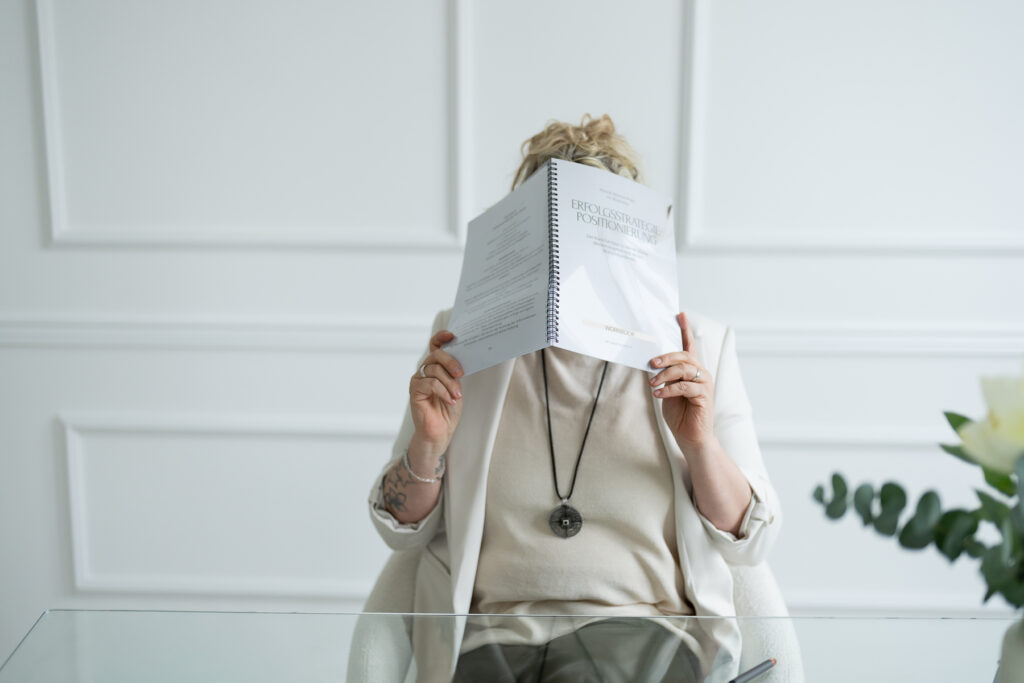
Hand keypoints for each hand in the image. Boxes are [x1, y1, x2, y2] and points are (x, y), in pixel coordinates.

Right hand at [409, 329, 463, 455]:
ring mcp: (418, 380)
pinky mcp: (414, 391)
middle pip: (435, 355)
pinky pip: (430, 384)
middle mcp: (424, 371)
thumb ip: (455, 373)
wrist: (440, 432)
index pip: (434, 345)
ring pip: (434, 370)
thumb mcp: (456, 387)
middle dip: (450, 362)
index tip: (452, 335)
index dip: (441, 337)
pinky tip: (450, 400)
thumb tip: (463, 357)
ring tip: (457, 396)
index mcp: (435, 366)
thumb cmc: (448, 410)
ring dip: (450, 383)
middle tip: (460, 373)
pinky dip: (443, 391)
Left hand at [650, 312, 714, 453]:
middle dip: (666, 356)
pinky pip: (685, 386)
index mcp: (692, 370)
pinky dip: (669, 389)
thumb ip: (664, 376)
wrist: (690, 437)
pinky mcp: (704, 396)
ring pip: (684, 369)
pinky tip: (658, 394)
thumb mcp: (667, 391)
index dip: (685, 330)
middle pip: (684, 356)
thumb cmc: (679, 414)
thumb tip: (651, 363)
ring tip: (653, 383)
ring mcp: (704, 384)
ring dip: (665, 374)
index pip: (689, 346)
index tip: (679, 314)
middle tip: (651, 362)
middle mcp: (700, 373)